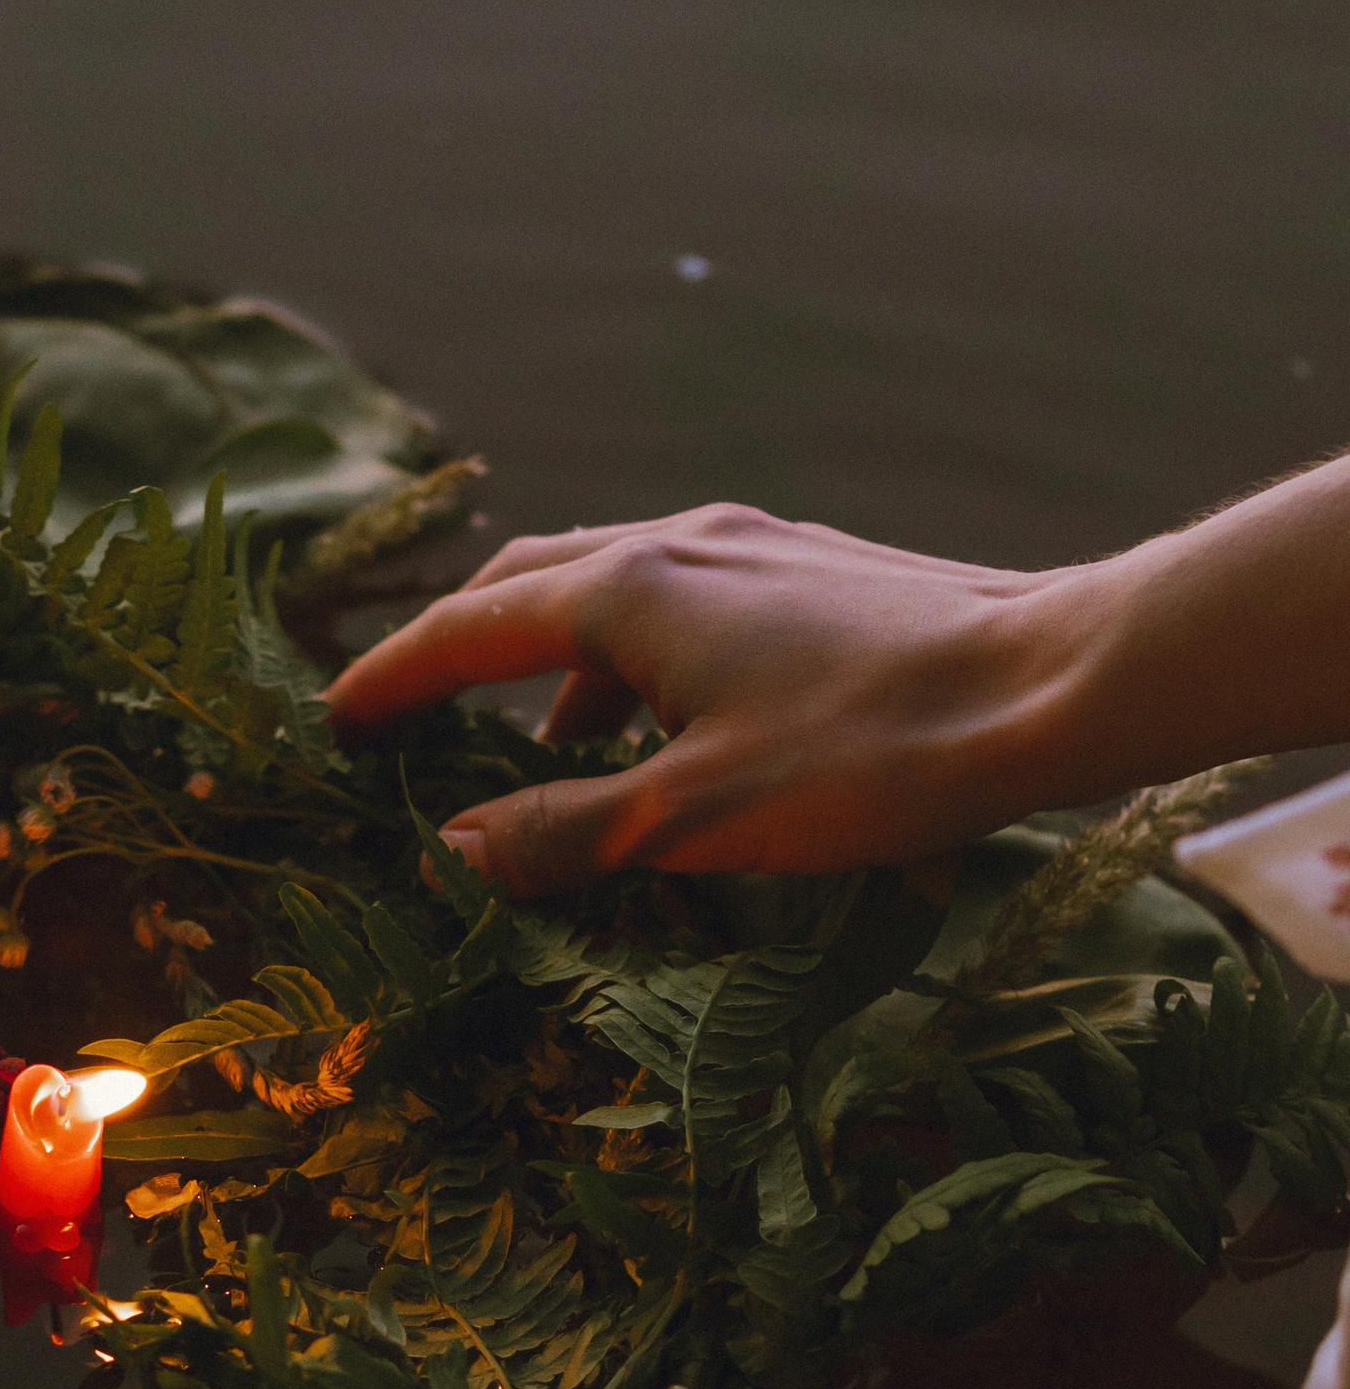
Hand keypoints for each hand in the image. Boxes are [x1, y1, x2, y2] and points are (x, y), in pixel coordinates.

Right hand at [323, 503, 1090, 891]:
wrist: (1051, 681)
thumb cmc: (869, 753)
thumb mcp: (693, 817)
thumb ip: (563, 831)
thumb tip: (456, 845)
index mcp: (624, 591)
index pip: (464, 632)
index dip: (392, 681)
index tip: (336, 720)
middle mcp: (677, 543)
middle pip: (528, 584)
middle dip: (460, 646)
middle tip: (416, 712)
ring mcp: (753, 546)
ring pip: (613, 590)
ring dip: (558, 664)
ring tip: (549, 754)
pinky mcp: (816, 568)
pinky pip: (686, 600)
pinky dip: (638, 658)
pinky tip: (676, 727)